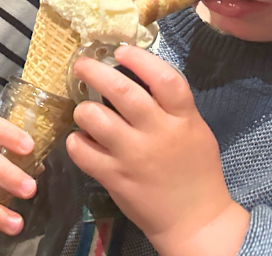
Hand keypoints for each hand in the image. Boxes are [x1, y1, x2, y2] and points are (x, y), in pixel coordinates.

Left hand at [67, 45, 248, 255]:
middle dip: (95, 71)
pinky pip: (82, 150)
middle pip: (123, 92)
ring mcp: (134, 156)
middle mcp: (158, 133)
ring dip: (83, 109)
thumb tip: (135, 73)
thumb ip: (171, 105)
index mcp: (183, 119)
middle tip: (81, 64)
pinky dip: (76, 141)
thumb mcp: (194, 130)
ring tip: (83, 110)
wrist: (195, 221)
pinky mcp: (115, 178)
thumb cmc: (195, 170)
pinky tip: (81, 140)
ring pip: (95, 118)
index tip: (120, 50)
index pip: (165, 79)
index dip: (140, 59)